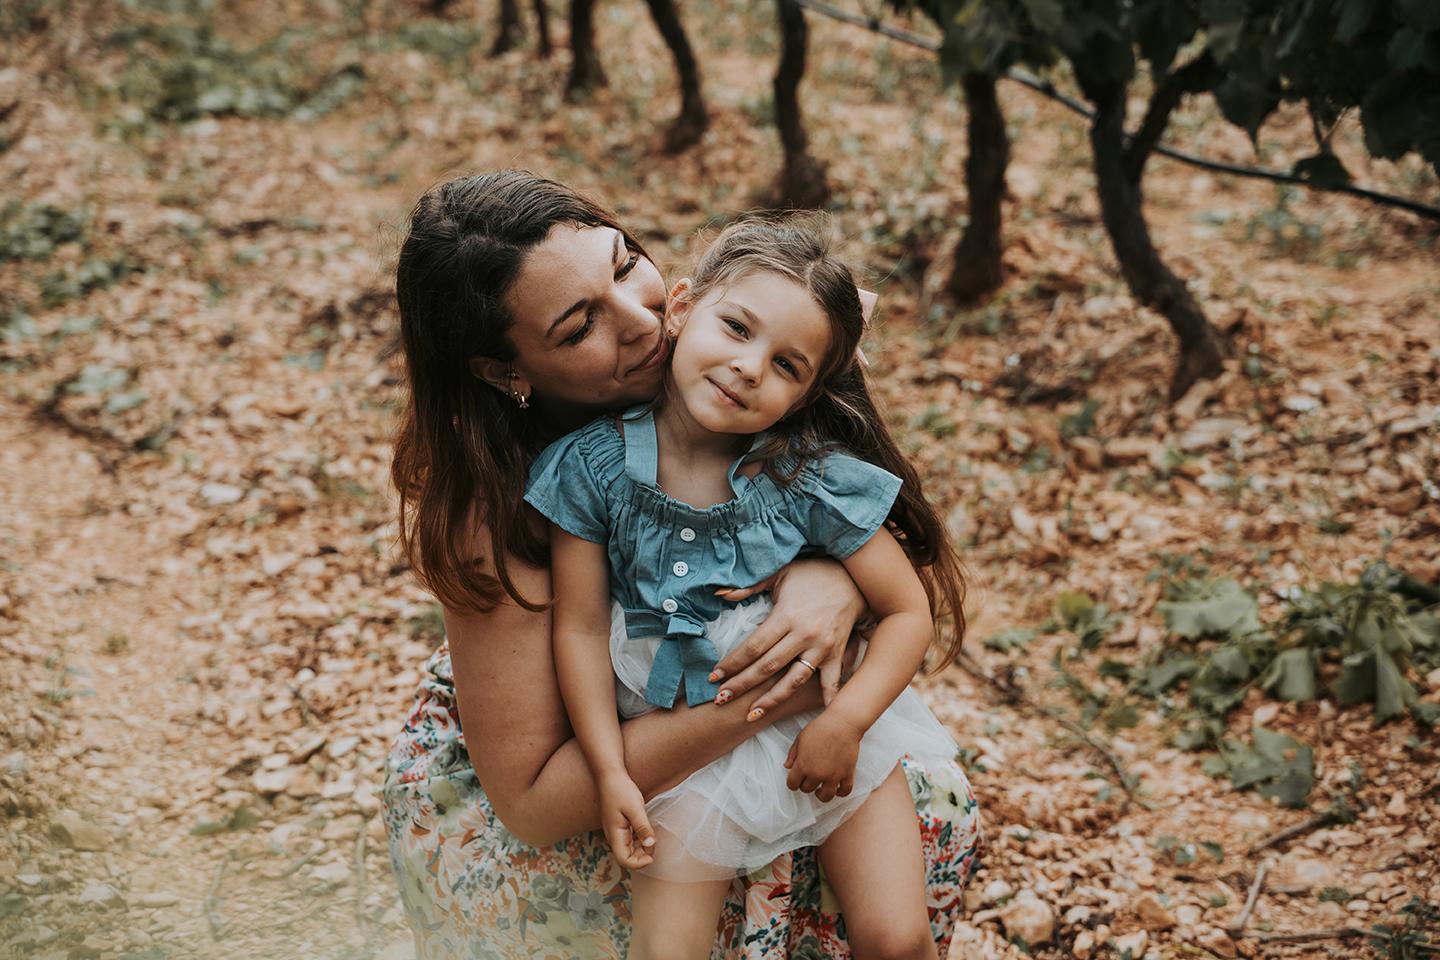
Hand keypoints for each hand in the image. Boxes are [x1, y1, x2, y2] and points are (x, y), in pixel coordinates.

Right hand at [597, 772, 654, 869]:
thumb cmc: (621, 790)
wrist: (610, 776)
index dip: (639, 862)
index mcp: (614, 835)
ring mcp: (615, 832)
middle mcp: (613, 836)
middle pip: (627, 857)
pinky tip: (646, 829)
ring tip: (651, 834)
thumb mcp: (635, 808)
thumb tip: (650, 845)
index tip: (652, 851)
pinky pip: (630, 840)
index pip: (624, 860)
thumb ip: (642, 828)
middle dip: (643, 855)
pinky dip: (639, 839)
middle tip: (654, 840)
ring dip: (642, 847)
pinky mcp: (619, 826)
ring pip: (629, 849)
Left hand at [711, 559, 863, 715]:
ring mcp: (821, 647)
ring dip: (770, 700)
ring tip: (750, 714)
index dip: (731, 663)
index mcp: (786, 616)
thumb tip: (720, 594)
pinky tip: (818, 717)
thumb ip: (751, 585)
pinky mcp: (836, 653)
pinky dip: (826, 698)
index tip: (714, 676)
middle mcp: (803, 635)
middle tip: (720, 699)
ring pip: (792, 680)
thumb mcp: (781, 573)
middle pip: (766, 667)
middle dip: (741, 684)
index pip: (753, 646)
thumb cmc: (814, 573)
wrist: (856, 576)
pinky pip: (831, 680)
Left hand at [783, 711, 862, 802]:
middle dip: (806, 784)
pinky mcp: (848, 774)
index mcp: (803, 765)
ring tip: (820, 789)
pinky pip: (844, 791)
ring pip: (825, 796)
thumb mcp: (800, 738)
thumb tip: (787, 767)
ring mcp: (833, 776)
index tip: (796, 778)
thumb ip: (792, 754)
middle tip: (809, 776)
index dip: (792, 782)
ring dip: (821, 794)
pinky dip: (840, 793)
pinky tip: (836, 788)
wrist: (842, 723)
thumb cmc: (820, 728)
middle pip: (807, 789)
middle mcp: (817, 774)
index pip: (792, 784)